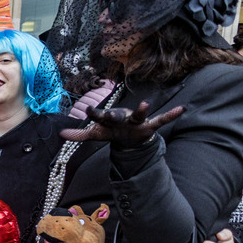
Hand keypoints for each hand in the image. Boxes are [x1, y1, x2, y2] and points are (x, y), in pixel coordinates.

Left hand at [59, 101, 185, 147]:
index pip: (98, 117)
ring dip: (141, 110)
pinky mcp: (149, 127)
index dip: (93, 114)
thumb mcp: (95, 135)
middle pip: (117, 115)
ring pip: (139, 115)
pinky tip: (181, 109)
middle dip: (113, 115)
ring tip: (145, 103)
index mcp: (108, 120)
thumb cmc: (111, 132)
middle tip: (109, 113)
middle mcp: (122, 118)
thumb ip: (79, 135)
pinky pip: (161, 121)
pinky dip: (171, 115)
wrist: (129, 138)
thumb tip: (60, 134)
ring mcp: (136, 121)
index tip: (87, 110)